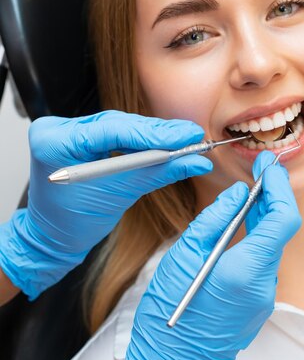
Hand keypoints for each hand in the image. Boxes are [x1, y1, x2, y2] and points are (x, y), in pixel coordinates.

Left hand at [0, 111, 211, 299]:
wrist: (52, 236)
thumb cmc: (72, 224)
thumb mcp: (120, 196)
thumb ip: (157, 173)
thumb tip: (195, 161)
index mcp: (55, 143)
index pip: (113, 130)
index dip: (154, 134)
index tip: (187, 136)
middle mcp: (57, 129)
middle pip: (119, 124)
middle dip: (158, 133)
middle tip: (193, 136)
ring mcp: (65, 129)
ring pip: (120, 125)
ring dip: (153, 135)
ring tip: (185, 140)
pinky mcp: (77, 133)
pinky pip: (115, 132)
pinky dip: (140, 140)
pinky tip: (165, 142)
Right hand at [98, 151, 300, 359]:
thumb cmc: (168, 315)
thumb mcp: (183, 256)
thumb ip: (214, 219)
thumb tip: (238, 194)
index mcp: (249, 270)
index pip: (284, 217)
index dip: (279, 186)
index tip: (269, 165)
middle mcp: (265, 285)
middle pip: (280, 231)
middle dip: (273, 197)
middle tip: (259, 171)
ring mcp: (263, 300)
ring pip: (271, 248)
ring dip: (263, 219)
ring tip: (247, 195)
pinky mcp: (256, 308)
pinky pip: (262, 265)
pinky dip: (255, 242)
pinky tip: (238, 230)